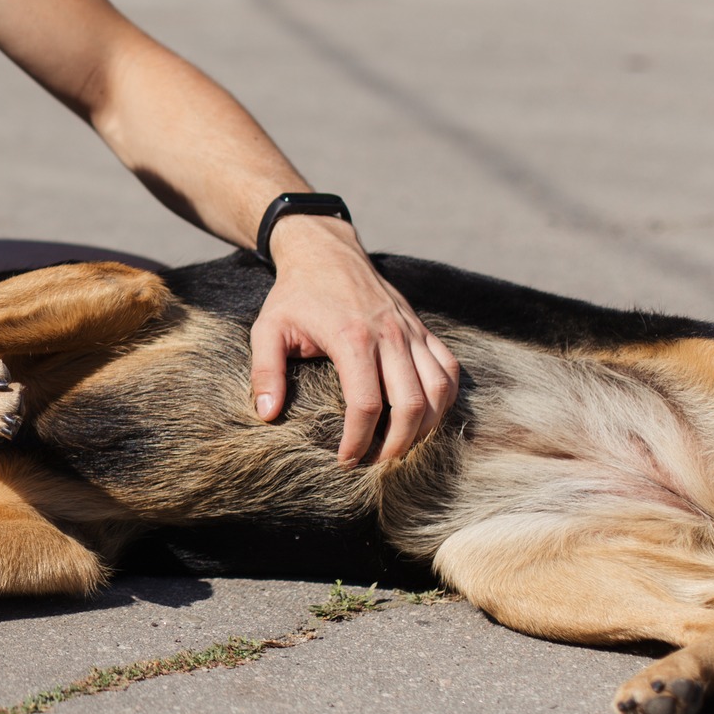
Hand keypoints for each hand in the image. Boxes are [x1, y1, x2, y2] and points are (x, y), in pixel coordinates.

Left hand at [248, 217, 459, 465]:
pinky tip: (427, 416)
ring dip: (426, 426)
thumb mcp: (268, 329)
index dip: (358, 440)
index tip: (345, 460)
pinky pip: (448, 368)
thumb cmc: (295, 295)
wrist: (325, 251)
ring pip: (438, 390)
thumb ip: (265, 371)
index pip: (366, 405)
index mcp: (351, 338)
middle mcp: (389, 335)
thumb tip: (267, 415)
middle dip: (398, 444)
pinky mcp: (421, 328)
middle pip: (411, 405)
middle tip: (377, 462)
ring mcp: (410, 330)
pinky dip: (445, 398)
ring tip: (401, 446)